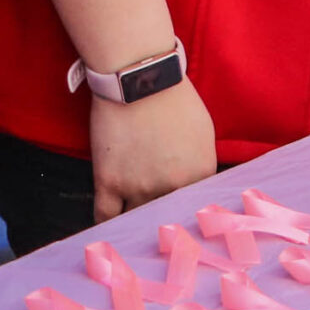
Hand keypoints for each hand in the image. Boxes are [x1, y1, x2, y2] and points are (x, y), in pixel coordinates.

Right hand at [87, 78, 217, 222]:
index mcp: (201, 173)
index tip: (184, 220)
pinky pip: (105, 217)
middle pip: (168, 218)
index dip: (190, 214)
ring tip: (133, 230)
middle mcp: (172, 186)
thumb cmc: (175, 99)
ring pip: (137, 220)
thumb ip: (201, 164)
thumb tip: (195, 186)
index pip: (198, 207)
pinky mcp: (108, 182)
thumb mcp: (204, 133)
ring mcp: (139, 187)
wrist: (140, 79)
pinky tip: (109, 229)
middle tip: (158, 228)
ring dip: (136, 223)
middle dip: (164, 222)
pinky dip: (106, 225)